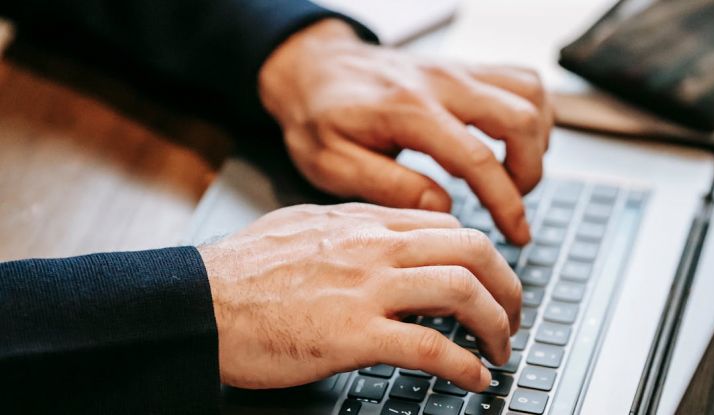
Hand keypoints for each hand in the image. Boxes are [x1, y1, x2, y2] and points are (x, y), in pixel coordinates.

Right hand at [198, 203, 521, 390]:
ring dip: (496, 323)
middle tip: (513, 313)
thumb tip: (386, 235)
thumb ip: (351, 227)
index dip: (480, 255)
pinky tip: (474, 377)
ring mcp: (366, 289)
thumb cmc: (241, 270)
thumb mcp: (302, 226)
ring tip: (502, 347)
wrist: (198, 300)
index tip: (488, 279)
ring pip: (461, 291)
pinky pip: (430, 346)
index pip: (447, 226)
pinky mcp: (353, 334)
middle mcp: (374, 247)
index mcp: (363, 222)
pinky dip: (464, 364)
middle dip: (507, 284)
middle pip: (471, 250)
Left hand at [259, 20, 552, 244]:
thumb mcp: (332, 163)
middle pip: (520, 119)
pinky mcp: (464, 68)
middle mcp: (441, 83)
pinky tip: (511, 142)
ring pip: (530, 93)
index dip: (506, 203)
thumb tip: (442, 208)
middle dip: (530, 171)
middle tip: (512, 203)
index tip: (517, 234)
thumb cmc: (319, 117)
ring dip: (536, 139)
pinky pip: (520, 79)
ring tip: (514, 173)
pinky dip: (531, 112)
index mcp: (408, 111)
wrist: (314, 68)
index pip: (477, 158)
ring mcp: (457, 70)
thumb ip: (388, 186)